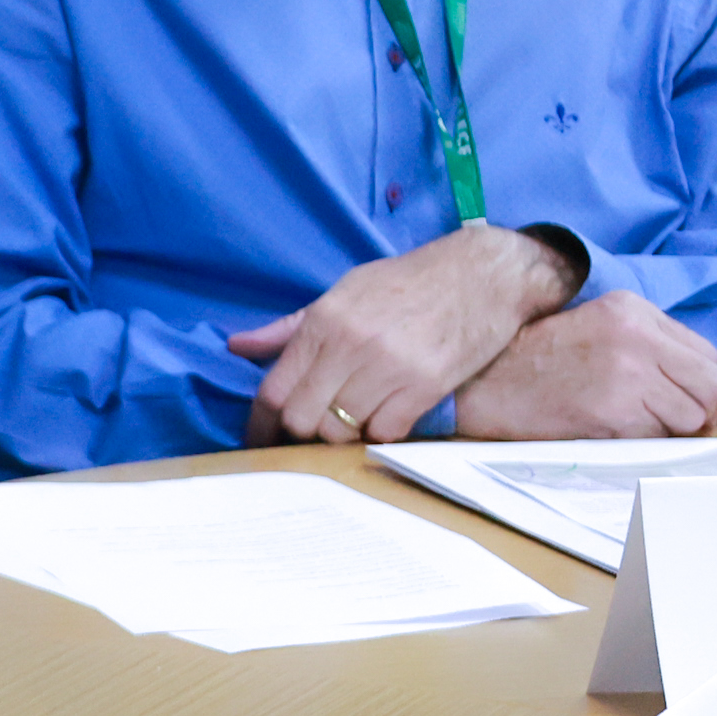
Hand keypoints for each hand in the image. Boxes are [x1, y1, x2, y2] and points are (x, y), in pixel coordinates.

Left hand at [229, 226, 578, 443]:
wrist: (480, 276)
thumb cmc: (405, 283)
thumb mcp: (340, 293)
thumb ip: (288, 328)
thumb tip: (236, 346)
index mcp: (323, 322)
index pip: (274, 389)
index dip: (261, 423)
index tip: (259, 439)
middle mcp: (351, 346)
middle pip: (302, 418)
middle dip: (300, 432)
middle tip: (310, 431)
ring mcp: (390, 368)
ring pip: (341, 431)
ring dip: (341, 435)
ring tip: (349, 422)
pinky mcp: (427, 387)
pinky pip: (386, 432)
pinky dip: (379, 433)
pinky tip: (383, 418)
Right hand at [455, 292, 716, 438]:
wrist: (480, 383)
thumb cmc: (532, 360)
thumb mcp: (594, 325)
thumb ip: (645, 342)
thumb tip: (691, 382)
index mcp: (633, 310)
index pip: (706, 356)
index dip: (702, 389)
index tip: (687, 405)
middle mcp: (636, 337)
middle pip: (709, 387)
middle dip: (700, 416)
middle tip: (676, 429)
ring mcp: (627, 374)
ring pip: (688, 419)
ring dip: (668, 431)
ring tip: (630, 426)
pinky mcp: (613, 411)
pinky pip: (655, 438)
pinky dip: (639, 443)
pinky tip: (607, 431)